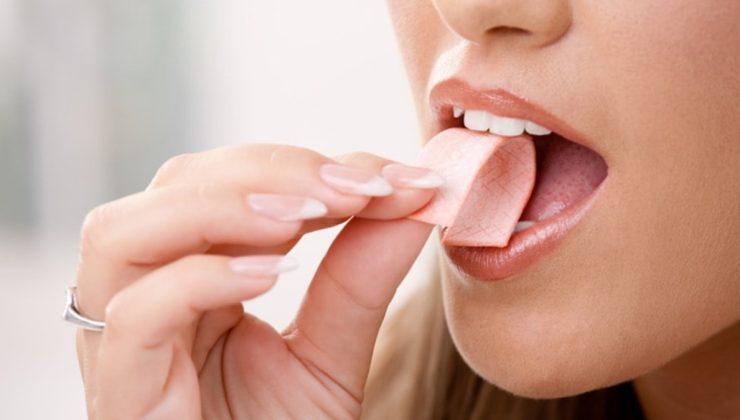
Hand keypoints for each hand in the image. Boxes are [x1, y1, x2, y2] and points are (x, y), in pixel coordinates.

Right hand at [73, 144, 436, 418]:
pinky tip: (272, 275)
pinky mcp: (121, 398)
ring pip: (125, 233)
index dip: (303, 165)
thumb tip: (414, 194)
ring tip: (309, 214)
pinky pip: (133, 318)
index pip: (226, 183)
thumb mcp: (332, 351)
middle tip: (358, 187)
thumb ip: (363, 276)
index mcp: (190, 276)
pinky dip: (202, 280)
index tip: (391, 176)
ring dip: (226, 205)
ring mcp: (121, 345)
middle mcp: (145, 296)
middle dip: (271, 171)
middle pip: (174, 187)